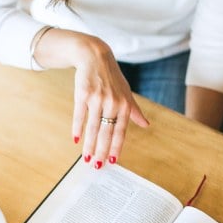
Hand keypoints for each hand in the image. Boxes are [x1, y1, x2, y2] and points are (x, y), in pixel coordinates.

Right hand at [71, 39, 148, 166]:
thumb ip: (134, 110)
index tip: (112, 161)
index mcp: (124, 105)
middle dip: (101, 151)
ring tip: (86, 158)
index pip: (121, 131)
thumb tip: (146, 125)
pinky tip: (76, 140)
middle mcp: (112, 103)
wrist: (95, 56)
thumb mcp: (126, 92)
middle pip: (106, 133)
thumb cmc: (112, 77)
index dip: (116, 148)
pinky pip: (79, 116)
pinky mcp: (82, 94)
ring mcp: (97, 99)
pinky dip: (77, 129)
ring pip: (93, 127)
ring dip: (89, 145)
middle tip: (97, 166)